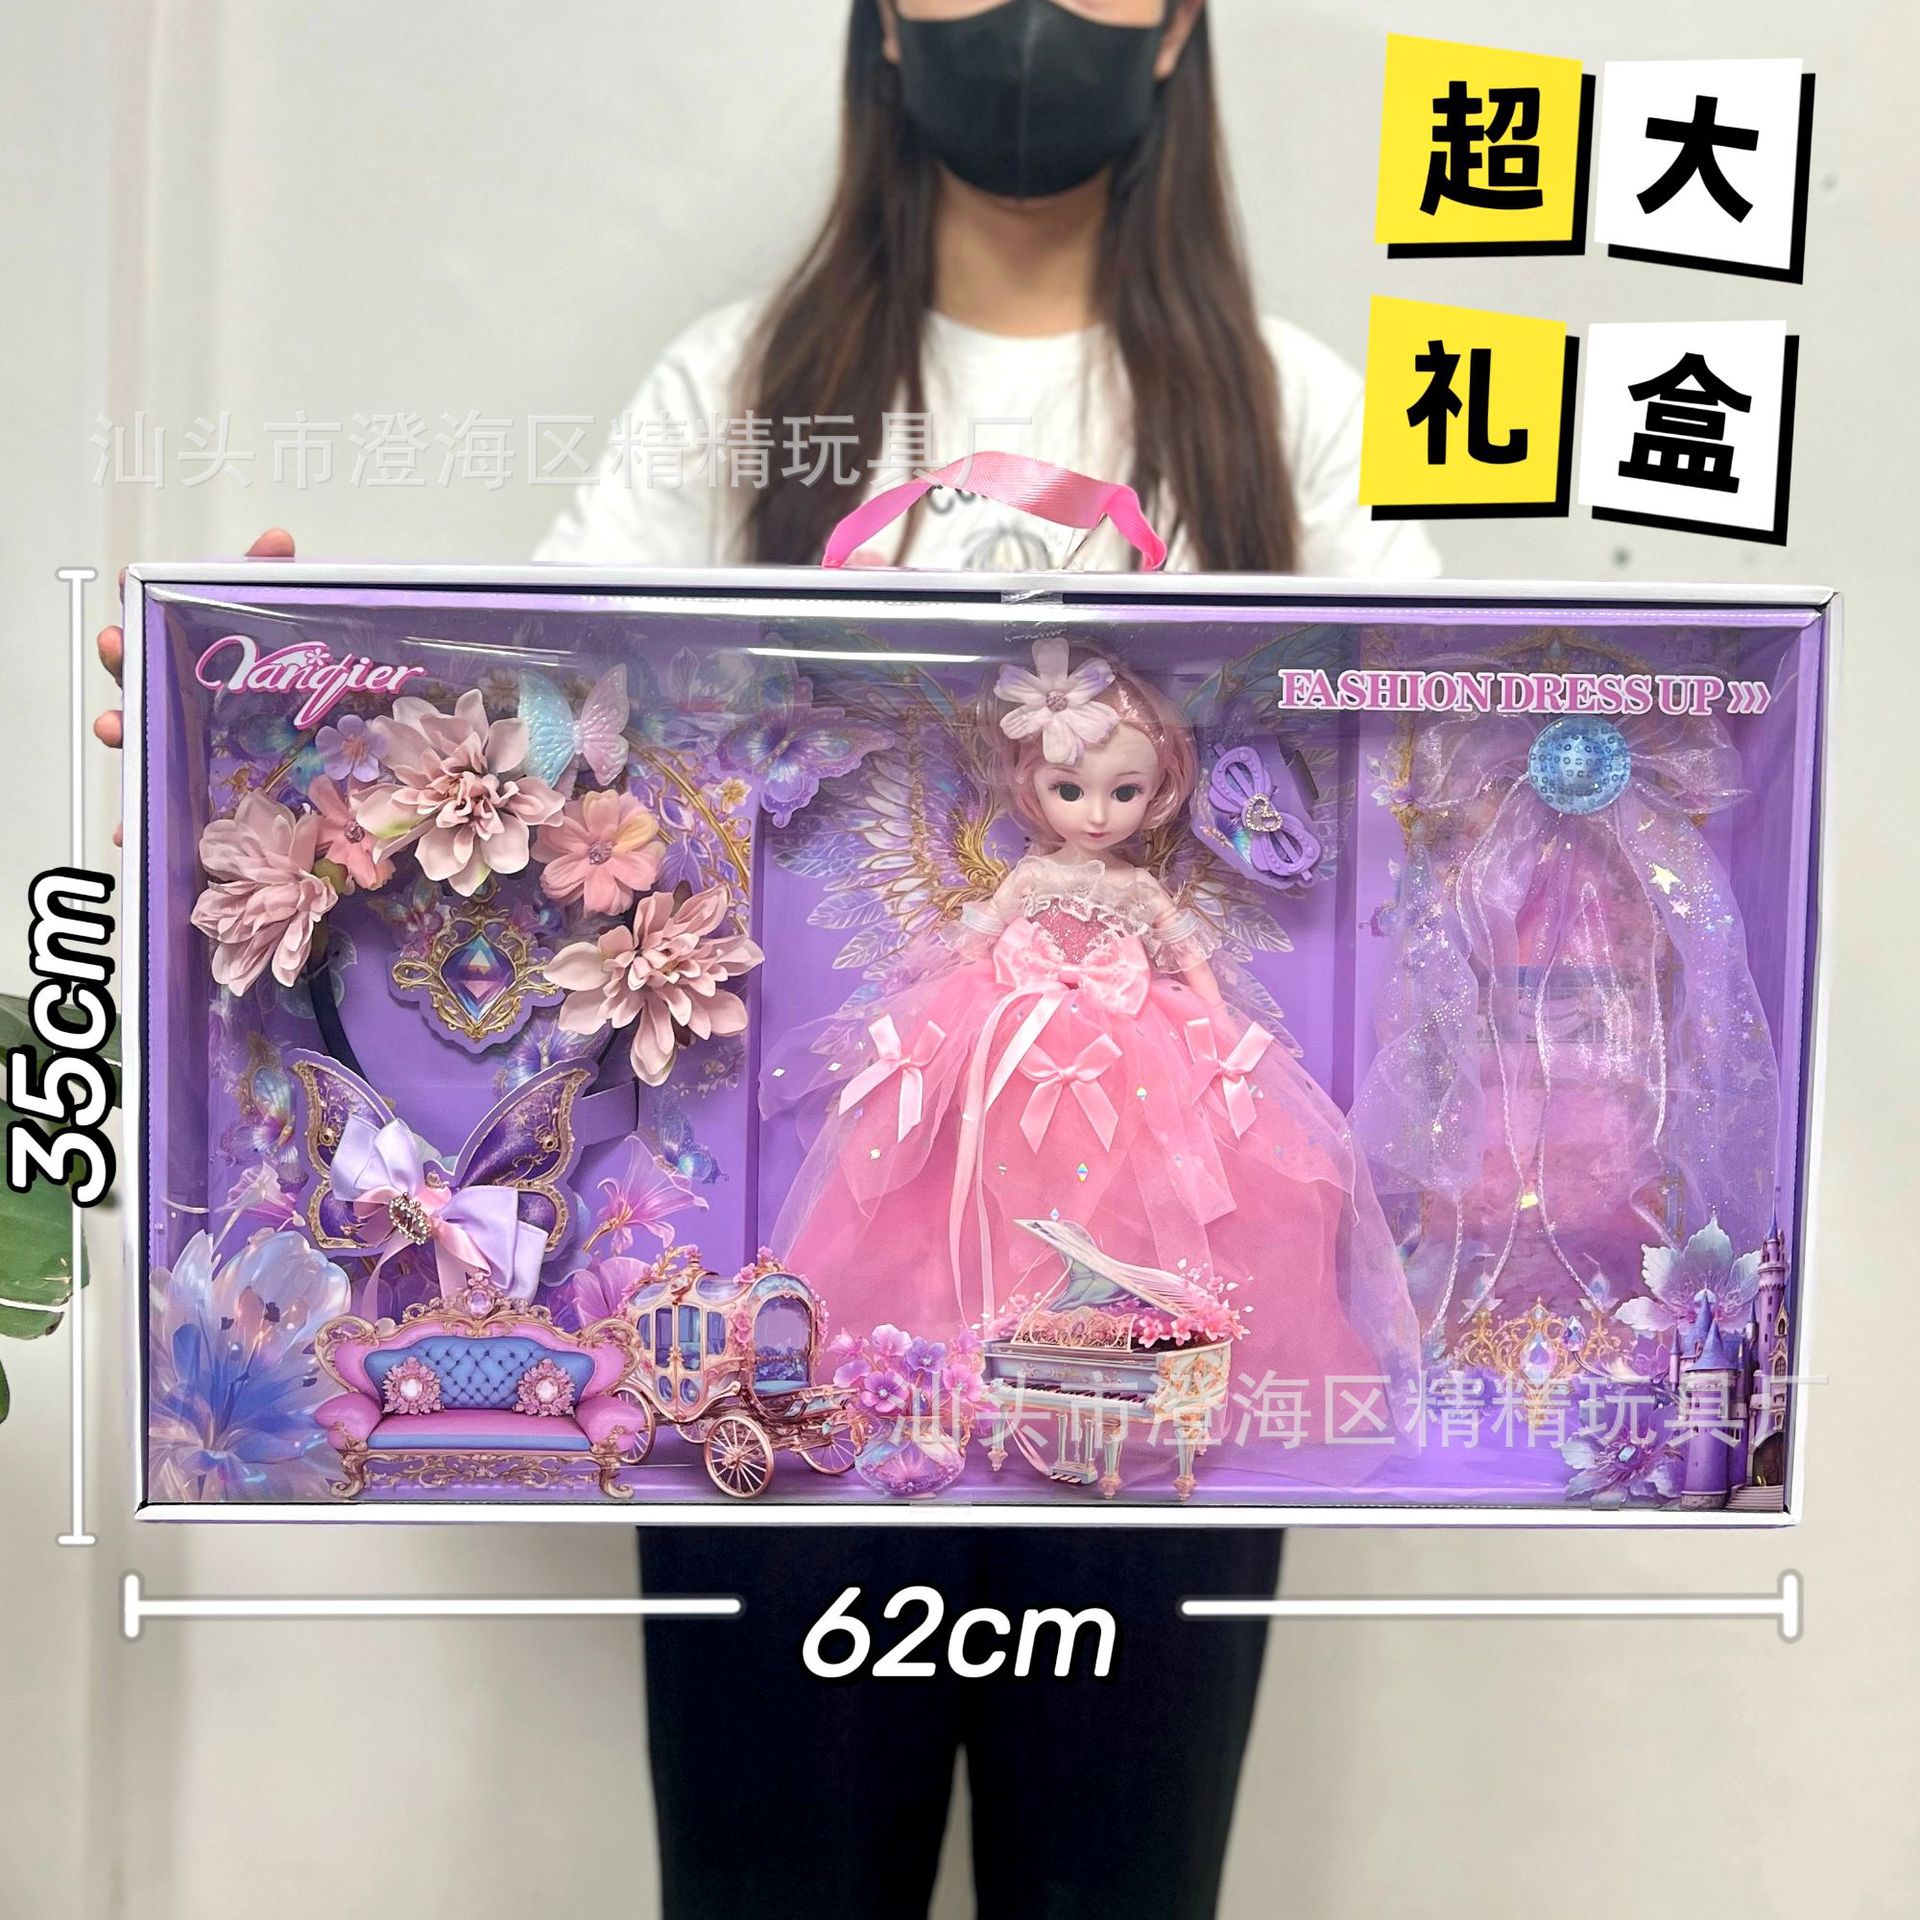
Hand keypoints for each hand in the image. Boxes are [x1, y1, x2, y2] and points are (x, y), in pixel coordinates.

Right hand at [95, 528, 294, 842]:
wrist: (331, 806)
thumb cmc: (298, 714)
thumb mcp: (297, 653)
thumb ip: (283, 592)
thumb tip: (275, 540)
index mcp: (209, 675)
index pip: (168, 632)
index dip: (146, 602)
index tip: (134, 579)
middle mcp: (190, 713)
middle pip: (145, 680)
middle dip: (126, 659)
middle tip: (118, 641)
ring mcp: (189, 759)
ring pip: (145, 742)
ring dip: (124, 731)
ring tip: (115, 725)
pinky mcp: (197, 811)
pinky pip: (160, 821)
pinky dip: (140, 827)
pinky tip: (130, 829)